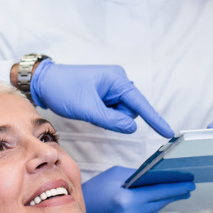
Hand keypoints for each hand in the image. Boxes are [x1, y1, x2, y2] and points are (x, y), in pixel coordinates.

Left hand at [29, 61, 173, 136]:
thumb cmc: (64, 89)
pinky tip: (88, 107)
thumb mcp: (88, 108)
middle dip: (115, 117)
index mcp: (117, 80)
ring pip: (120, 113)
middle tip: (93, 111)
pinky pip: (111, 110)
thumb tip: (131, 127)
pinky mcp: (104, 93)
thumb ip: (112, 121)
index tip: (168, 133)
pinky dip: (102, 114)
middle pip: (130, 110)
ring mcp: (111, 87)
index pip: (141, 104)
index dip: (155, 119)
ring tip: (88, 107)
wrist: (44, 82)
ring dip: (107, 116)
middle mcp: (118, 81)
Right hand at [82, 165, 194, 212]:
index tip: (190, 184)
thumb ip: (139, 175)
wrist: (77, 211)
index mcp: (127, 200)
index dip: (177, 187)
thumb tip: (161, 176)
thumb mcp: (117, 175)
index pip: (159, 192)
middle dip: (170, 194)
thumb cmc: (98, 189)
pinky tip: (134, 211)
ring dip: (153, 206)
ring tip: (146, 197)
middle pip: (159, 204)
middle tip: (184, 188)